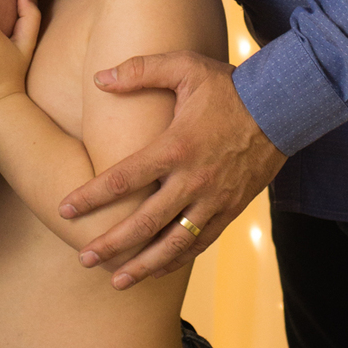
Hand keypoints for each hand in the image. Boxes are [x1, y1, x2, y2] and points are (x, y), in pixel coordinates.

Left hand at [58, 52, 285, 287]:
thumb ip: (141, 69)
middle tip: (83, 256)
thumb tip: (100, 78)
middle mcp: (193, 180)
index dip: (92, 195)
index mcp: (176, 146)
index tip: (65, 208)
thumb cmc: (228, 86)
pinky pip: (199, 244)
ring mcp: (213, 199)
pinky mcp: (230, 210)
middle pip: (144, 222)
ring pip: (173, 243)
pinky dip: (176, 260)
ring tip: (115, 280)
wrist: (282, 109)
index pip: (124, 178)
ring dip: (142, 265)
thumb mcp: (185, 67)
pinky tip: (156, 270)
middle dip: (111, 243)